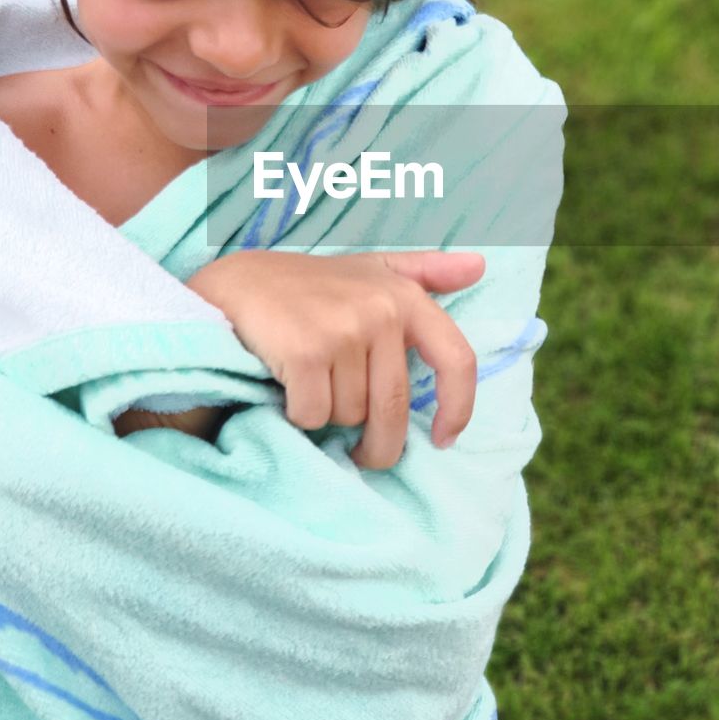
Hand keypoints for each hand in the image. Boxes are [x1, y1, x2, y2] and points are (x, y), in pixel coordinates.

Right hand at [187, 249, 484, 469]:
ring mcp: (343, 330)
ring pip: (350, 415)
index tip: (444, 440)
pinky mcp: (305, 353)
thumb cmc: (311, 285)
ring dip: (329, 416)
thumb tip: (480, 266)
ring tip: (311, 386)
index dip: (458, 408)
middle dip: (379, 443)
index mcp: (405, 296)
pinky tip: (287, 388)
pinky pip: (314, 415)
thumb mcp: (370, 269)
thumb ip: (425, 271)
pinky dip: (298, 415)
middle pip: (394, 409)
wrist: (238, 284)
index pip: (456, 360)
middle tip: (364, 453)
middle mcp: (381, 311)